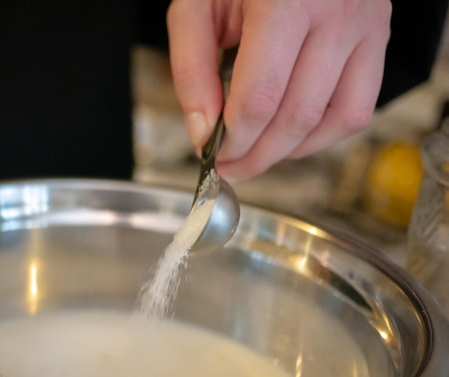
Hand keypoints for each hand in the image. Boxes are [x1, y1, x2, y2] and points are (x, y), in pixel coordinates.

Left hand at [167, 0, 391, 180]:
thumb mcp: (197, 4)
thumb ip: (192, 69)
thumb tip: (203, 133)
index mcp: (284, 0)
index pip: (260, 99)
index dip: (233, 142)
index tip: (213, 156)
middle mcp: (335, 12)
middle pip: (296, 117)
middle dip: (257, 156)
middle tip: (231, 167)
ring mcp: (364, 25)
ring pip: (332, 121)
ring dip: (289, 152)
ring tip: (258, 154)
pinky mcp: (376, 37)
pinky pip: (358, 109)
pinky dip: (324, 136)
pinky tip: (293, 136)